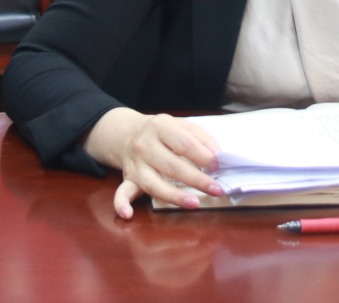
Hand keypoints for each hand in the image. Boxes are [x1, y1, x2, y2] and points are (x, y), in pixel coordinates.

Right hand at [83, 108, 223, 218]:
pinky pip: (121, 192)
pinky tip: (127, 214)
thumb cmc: (162, 132)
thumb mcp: (181, 124)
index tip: (217, 166)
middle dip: (196, 179)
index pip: (184, 143)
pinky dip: (121, 204)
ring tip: (194, 203)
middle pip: (172, 166)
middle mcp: (145, 146)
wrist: (128, 133)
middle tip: (216, 189)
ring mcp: (135, 164)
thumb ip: (201, 137)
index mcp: (160, 127)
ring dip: (174, 196)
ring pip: (153, 184)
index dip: (202, 156)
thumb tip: (217, 155)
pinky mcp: (128, 179)